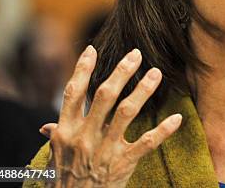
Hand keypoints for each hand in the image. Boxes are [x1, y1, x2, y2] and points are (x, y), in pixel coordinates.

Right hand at [39, 46, 181, 186]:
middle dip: (122, 72)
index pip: (73, 93)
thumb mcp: (55, 156)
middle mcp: (84, 136)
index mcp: (66, 130)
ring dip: (143, 91)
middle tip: (136, 54)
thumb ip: (57, 135)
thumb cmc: (65, 179)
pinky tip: (177, 118)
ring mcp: (104, 150)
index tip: (92, 49)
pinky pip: (146, 143)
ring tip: (156, 73)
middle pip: (104, 95)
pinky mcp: (122, 163)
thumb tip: (47, 125)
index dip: (82, 69)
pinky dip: (163, 130)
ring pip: (126, 112)